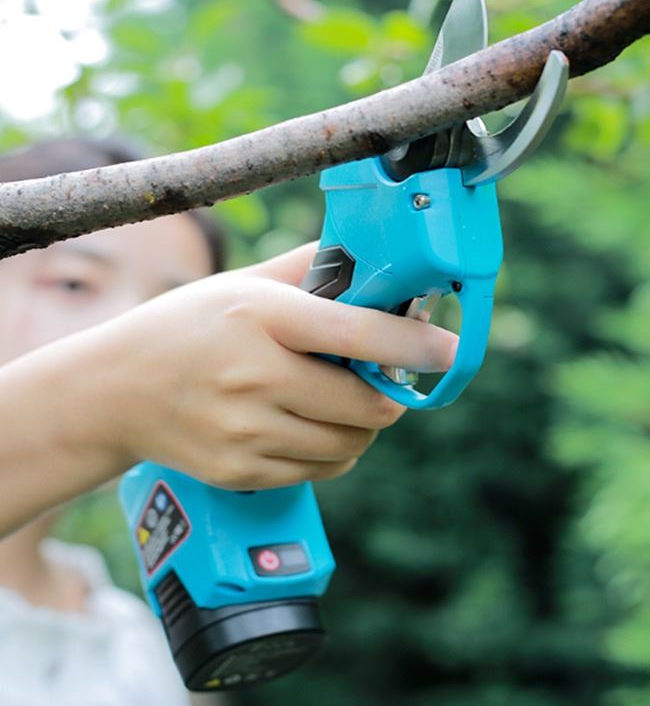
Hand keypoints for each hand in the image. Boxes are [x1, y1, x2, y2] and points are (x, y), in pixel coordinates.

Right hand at [97, 243, 457, 489]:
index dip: (415, 344)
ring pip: (351, 444)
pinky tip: (312, 427)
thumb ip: (308, 268)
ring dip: (365, 426)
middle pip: (367, 404)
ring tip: (344, 404)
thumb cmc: (188, 326)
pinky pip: (322, 470)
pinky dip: (335, 451)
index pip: (359, 333)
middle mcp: (256, 376)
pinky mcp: (242, 470)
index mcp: (263, 317)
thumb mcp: (242, 284)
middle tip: (382, 381)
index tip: (450, 349)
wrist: (118, 390)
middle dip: (390, 395)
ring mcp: (247, 431)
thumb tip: (371, 260)